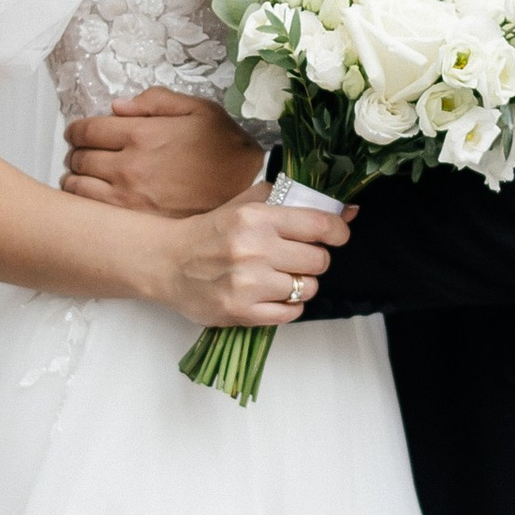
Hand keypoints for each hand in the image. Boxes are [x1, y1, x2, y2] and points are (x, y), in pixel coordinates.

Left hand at [65, 86, 261, 215]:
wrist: (247, 194)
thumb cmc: (226, 150)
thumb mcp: (200, 110)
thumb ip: (156, 101)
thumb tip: (118, 107)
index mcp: (141, 134)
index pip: (85, 130)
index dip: (76, 130)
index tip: (79, 133)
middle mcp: (128, 167)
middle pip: (77, 158)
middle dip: (76, 153)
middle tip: (83, 154)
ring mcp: (127, 198)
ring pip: (77, 187)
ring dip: (75, 179)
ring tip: (85, 177)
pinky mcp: (133, 223)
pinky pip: (91, 211)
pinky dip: (84, 203)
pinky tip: (94, 199)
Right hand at [147, 181, 351, 336]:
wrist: (168, 264)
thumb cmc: (211, 233)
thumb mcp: (245, 205)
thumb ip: (290, 201)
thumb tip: (346, 209)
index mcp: (256, 219)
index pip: (319, 224)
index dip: (337, 231)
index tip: (337, 235)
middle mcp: (254, 250)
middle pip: (318, 260)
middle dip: (314, 258)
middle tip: (297, 257)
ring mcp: (248, 284)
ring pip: (307, 288)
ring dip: (301, 283)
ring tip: (281, 277)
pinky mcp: (242, 312)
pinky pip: (291, 313)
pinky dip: (289, 305)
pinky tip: (273, 295)